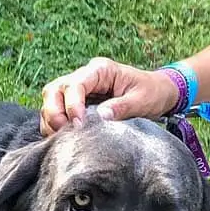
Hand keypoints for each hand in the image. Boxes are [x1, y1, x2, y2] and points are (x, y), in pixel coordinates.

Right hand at [39, 57, 183, 135]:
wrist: (158, 93)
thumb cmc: (152, 93)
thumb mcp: (142, 100)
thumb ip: (121, 107)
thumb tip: (100, 117)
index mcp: (100, 70)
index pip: (74, 84)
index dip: (72, 105)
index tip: (80, 125)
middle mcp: (85, 77)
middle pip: (54, 90)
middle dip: (54, 112)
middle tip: (64, 133)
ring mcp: (78, 90)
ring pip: (51, 101)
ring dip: (51, 121)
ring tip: (63, 140)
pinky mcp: (77, 104)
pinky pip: (57, 113)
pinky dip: (54, 127)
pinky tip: (64, 140)